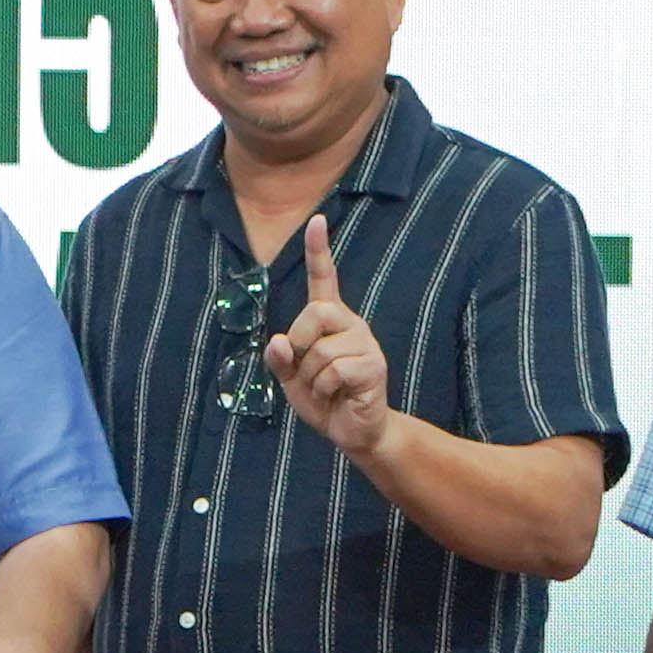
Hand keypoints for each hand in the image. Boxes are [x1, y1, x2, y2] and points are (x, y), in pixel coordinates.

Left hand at [270, 213, 392, 457]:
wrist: (351, 431)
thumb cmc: (322, 398)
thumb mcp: (290, 378)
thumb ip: (279, 359)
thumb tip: (278, 342)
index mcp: (329, 321)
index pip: (324, 279)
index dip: (319, 251)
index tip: (317, 221)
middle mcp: (351, 324)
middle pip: (314, 314)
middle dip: (299, 346)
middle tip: (307, 370)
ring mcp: (365, 343)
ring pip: (320, 351)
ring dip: (312, 379)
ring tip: (326, 388)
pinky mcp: (374, 365)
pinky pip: (334, 371)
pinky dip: (326, 389)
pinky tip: (339, 395)